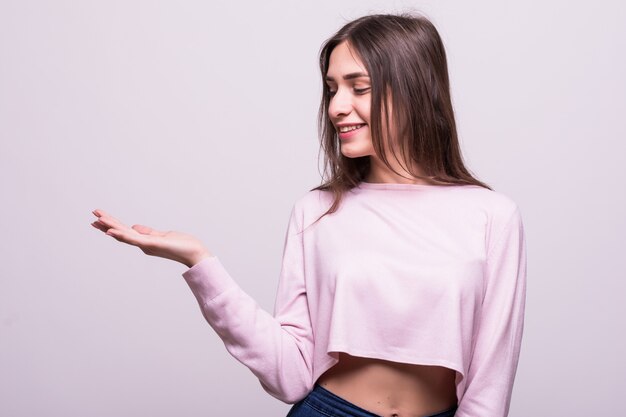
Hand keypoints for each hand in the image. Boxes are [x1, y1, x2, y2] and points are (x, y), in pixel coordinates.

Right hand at [91, 209, 213, 267]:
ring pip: (124, 235)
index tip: (99, 218)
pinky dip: (122, 235)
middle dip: (106, 224)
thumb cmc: (182, 245)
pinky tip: (111, 231)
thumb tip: (134, 227)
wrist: (195, 253)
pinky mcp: (152, 244)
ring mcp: (146, 245)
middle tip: (92, 216)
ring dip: (110, 227)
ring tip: (97, 220)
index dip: (112, 225)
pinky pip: (134, 239)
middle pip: (121, 232)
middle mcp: (143, 244)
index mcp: (145, 241)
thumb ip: (148, 232)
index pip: (125, 231)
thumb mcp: (162, 235)